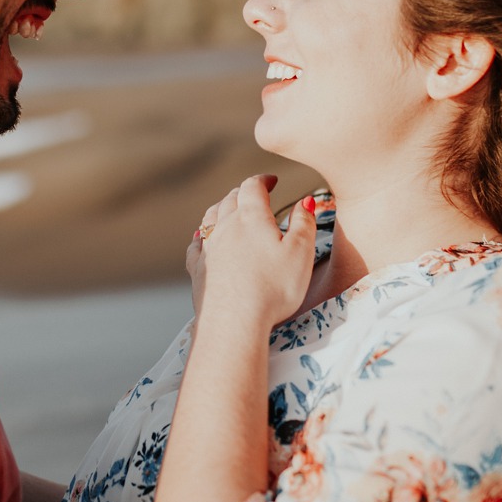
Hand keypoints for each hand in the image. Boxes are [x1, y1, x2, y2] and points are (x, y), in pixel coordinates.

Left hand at [186, 175, 317, 328]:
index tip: (271, 179)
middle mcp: (225, 227)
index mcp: (251, 217)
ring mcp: (208, 248)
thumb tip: (305, 201)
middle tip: (254, 192)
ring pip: (211, 217)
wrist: (234, 321)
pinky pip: (196, 244)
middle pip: (230, 198)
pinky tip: (202, 237)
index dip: (263, 180)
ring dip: (222, 207)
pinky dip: (202, 235)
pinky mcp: (197, 269)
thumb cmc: (273, 288)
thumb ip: (304, 223)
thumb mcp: (301, 253)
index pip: (253, 187)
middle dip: (243, 192)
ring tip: (229, 207)